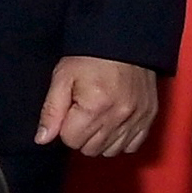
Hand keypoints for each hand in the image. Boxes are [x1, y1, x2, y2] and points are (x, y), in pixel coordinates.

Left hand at [33, 55, 160, 157]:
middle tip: (82, 113)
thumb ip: (51, 111)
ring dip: (100, 140)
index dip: (66, 127)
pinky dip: (121, 140)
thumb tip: (42, 139)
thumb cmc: (90, 57)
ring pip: (111, 151)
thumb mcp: (63, 77)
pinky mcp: (149, 116)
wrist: (124, 41)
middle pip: (90, 149)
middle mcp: (118, 116)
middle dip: (81, 135)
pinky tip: (114, 124)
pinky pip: (133, 146)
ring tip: (98, 117)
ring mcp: (137, 118)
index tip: (70, 111)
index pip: (71, 140)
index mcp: (94, 107)